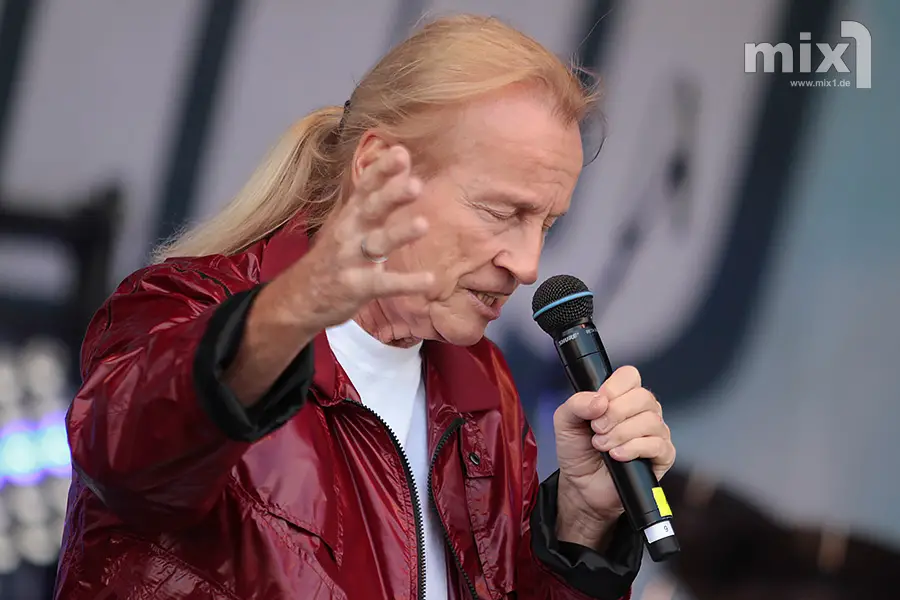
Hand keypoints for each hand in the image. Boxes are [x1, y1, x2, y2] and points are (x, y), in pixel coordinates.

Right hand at [277, 144, 434, 330]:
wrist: (298, 299)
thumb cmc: (334, 256)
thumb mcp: (352, 222)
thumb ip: (378, 193)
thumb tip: (403, 158)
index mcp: (351, 214)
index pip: (366, 186)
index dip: (382, 170)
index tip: (401, 153)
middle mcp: (349, 232)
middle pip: (371, 209)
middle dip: (391, 196)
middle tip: (415, 185)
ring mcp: (351, 260)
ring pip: (377, 243)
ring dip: (399, 233)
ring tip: (423, 224)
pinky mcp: (356, 287)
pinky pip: (384, 284)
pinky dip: (406, 283)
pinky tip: (429, 281)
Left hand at [553, 366, 674, 546]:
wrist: (582, 487)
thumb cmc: (578, 452)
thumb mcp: (565, 422)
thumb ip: (576, 404)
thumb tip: (599, 400)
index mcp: (620, 397)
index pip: (630, 376)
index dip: (614, 387)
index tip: (599, 403)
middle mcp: (641, 411)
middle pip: (643, 397)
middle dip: (615, 413)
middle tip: (597, 429)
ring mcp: (654, 432)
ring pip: (651, 420)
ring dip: (621, 433)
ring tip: (603, 445)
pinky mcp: (662, 456)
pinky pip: (658, 445)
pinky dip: (634, 448)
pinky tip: (617, 455)